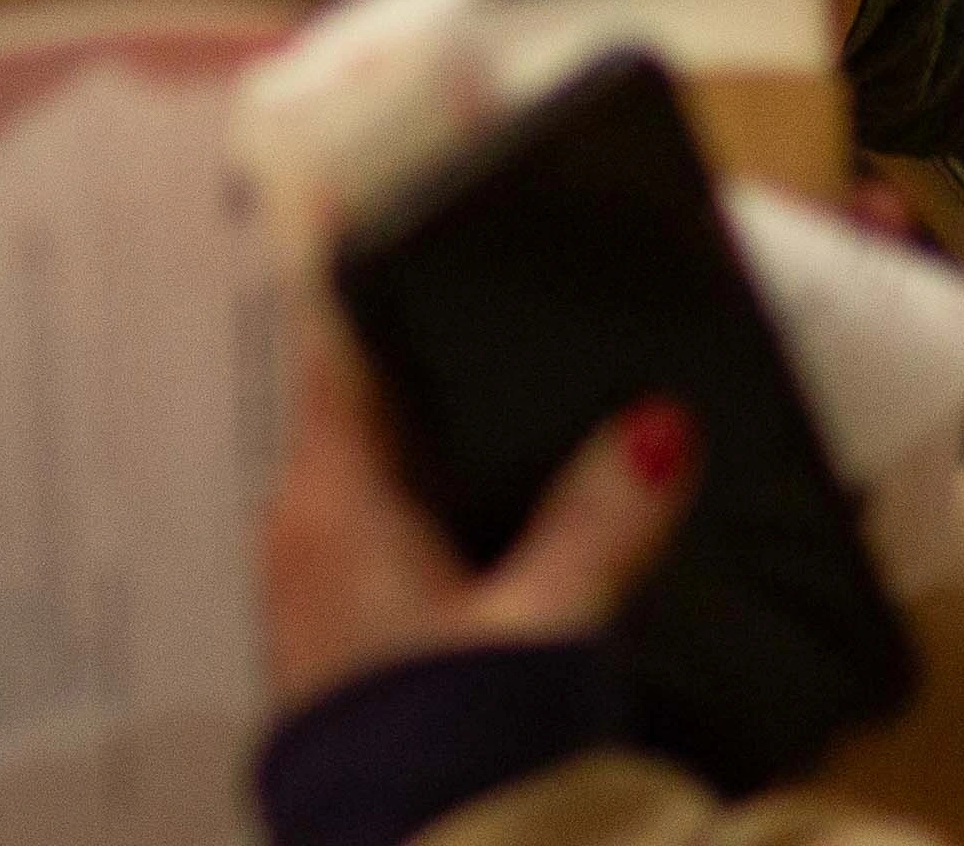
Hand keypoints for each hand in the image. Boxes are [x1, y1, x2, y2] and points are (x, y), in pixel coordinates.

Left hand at [259, 316, 694, 713]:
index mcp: (331, 500)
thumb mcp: (543, 626)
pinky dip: (423, 500)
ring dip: (421, 435)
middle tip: (475, 296)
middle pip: (352, 406)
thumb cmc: (454, 749)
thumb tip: (660, 426)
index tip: (362, 214)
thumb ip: (601, 521)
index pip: (332, 355)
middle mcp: (303, 530)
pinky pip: (374, 530)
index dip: (355, 283)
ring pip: (366, 471)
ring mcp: (313, 585)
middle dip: (410, 357)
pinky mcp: (339, 635)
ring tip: (497, 393)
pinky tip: (487, 510)